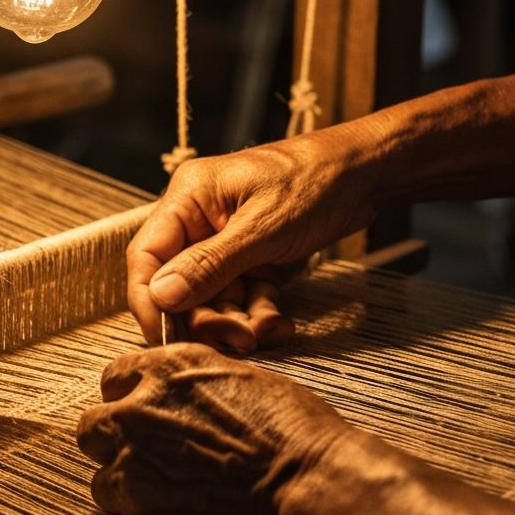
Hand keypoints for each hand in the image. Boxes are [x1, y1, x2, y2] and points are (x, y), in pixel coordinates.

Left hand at [76, 344, 351, 514]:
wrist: (306, 482)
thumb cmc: (292, 430)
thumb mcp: (242, 379)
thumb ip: (195, 385)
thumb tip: (182, 397)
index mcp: (167, 367)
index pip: (115, 376)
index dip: (127, 397)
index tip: (141, 413)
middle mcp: (139, 406)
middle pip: (93, 424)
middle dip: (113, 439)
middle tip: (145, 455)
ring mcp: (133, 456)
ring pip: (100, 469)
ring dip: (122, 477)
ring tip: (161, 490)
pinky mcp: (138, 503)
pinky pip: (114, 506)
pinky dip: (133, 509)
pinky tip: (168, 511)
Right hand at [127, 126, 380, 347]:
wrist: (369, 174)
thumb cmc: (316, 182)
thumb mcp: (262, 228)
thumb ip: (209, 265)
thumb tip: (160, 296)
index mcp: (189, 199)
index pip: (146, 257)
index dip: (149, 301)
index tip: (164, 337)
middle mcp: (199, 222)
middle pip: (180, 287)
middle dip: (206, 319)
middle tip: (236, 341)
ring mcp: (226, 244)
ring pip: (213, 300)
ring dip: (237, 323)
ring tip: (266, 332)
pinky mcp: (252, 262)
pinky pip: (242, 299)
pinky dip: (258, 316)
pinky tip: (280, 325)